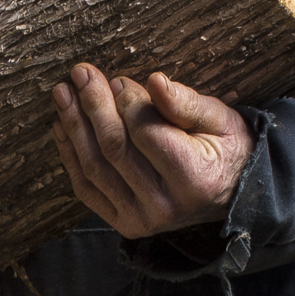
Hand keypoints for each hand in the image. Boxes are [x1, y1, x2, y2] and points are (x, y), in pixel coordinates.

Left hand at [51, 64, 255, 240]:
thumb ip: (186, 102)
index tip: (119, 79)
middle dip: (93, 105)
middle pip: (115, 148)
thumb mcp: (220, 119)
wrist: (231, 192)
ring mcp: (141, 219)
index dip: (127, 102)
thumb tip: (155, 81)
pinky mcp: (124, 223)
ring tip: (63, 93)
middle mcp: (165, 205)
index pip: (147, 133)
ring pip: (95, 166)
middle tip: (80, 72)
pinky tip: (63, 125)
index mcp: (194, 178)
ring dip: (74, 126)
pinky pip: (87, 187)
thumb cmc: (226, 148)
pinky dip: (70, 155)